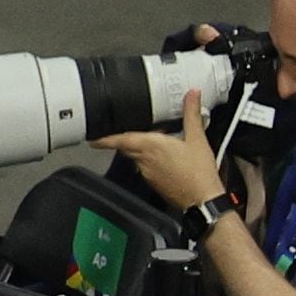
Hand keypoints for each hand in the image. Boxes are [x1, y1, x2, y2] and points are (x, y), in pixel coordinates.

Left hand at [98, 89, 230, 210]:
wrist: (202, 200)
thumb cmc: (199, 172)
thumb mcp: (198, 138)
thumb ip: (192, 114)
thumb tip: (192, 95)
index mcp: (151, 146)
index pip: (121, 140)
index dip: (106, 138)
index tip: (93, 137)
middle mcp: (144, 160)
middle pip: (126, 146)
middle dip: (125, 138)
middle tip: (128, 130)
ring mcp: (146, 172)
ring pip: (135, 156)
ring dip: (139, 148)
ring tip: (154, 140)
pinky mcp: (152, 182)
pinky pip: (144, 166)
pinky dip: (148, 159)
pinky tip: (163, 156)